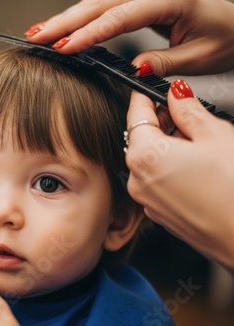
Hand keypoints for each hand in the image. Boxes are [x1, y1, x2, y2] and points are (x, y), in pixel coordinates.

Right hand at [25, 0, 233, 75]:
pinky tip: (65, 27)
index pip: (121, 16)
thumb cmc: (226, 34)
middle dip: (65, 22)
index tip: (66, 47)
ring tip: (41, 33)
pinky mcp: (139, 2)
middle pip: (100, 4)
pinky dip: (82, 18)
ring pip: (98, 3)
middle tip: (37, 37)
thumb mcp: (201, 56)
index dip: (90, 33)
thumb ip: (165, 62)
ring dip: (67, 18)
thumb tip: (134, 70)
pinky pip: (105, 8)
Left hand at [125, 79, 233, 272]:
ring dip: (167, 146)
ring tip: (200, 146)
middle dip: (162, 123)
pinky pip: (158, 181)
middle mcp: (137, 179)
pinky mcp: (160, 214)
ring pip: (150, 160)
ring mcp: (147, 200)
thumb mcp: (215, 135)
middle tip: (188, 116)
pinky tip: (198, 169)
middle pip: (141, 138)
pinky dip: (170, 169)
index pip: (136, 113)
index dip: (145, 96)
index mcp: (143, 155)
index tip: (151, 86)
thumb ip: (188, 110)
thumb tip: (176, 94)